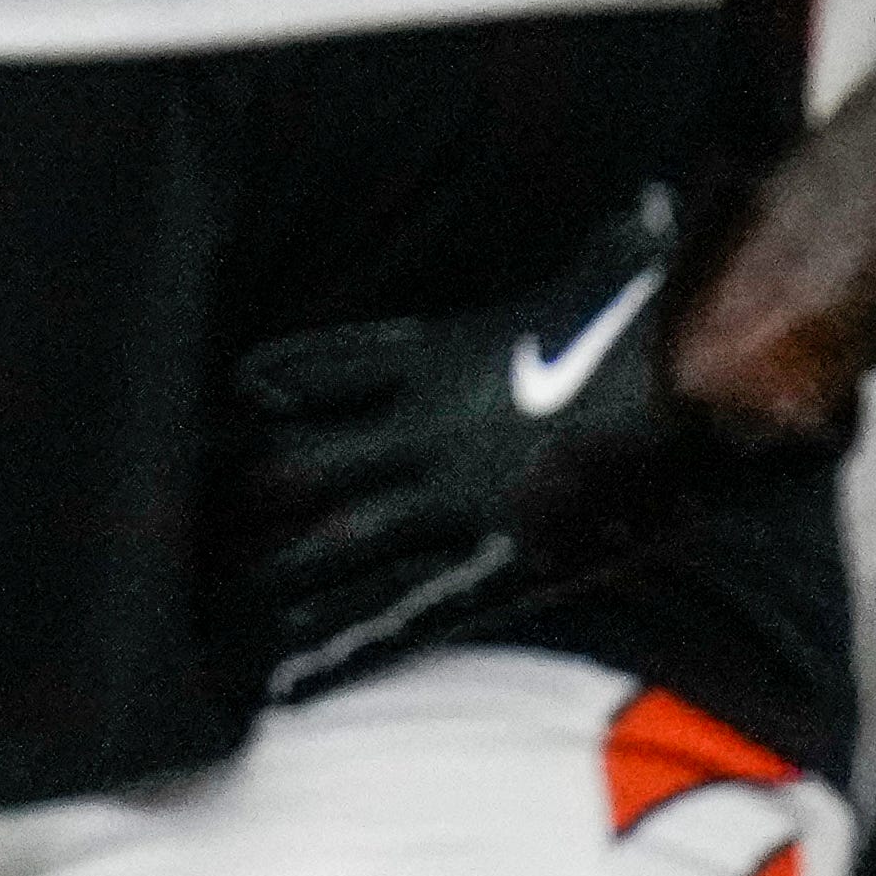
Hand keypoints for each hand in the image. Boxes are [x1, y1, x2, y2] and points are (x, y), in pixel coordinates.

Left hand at [230, 181, 840, 704]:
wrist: (720, 368)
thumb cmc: (681, 304)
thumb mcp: (628, 257)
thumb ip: (615, 241)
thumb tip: (652, 201)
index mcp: (448, 352)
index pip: (323, 367)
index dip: (270, 384)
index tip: (222, 400)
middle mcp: (430, 428)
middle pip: (299, 461)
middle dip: (229, 490)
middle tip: (156, 516)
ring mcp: (460, 496)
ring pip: (333, 540)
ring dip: (263, 570)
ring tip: (188, 602)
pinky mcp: (509, 557)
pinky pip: (409, 608)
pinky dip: (345, 644)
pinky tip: (284, 675)